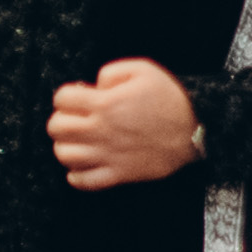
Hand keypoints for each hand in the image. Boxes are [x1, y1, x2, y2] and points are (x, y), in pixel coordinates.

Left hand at [47, 59, 200, 191]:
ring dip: (66, 145)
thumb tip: (95, 85)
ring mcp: (108, 155)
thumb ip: (112, 71)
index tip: (78, 97)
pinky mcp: (119, 174)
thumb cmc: (170, 98)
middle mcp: (102, 131)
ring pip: (64, 155)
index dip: (66, 95)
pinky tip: (83, 164)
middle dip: (61, 119)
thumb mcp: (143, 70)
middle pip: (57, 128)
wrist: (195, 131)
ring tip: (78, 140)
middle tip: (75, 118)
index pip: (62, 99)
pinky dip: (76, 175)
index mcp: (105, 104)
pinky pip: (84, 181)